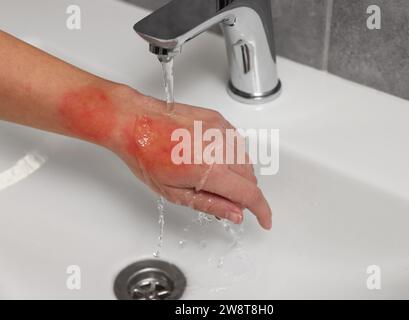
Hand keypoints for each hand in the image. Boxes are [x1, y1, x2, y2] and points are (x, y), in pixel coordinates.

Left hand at [110, 87, 272, 229]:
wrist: (136, 122)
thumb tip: (236, 214)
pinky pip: (237, 143)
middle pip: (250, 178)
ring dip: (238, 174)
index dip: (262, 210)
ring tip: (210, 174)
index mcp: (210, 169)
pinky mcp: (219, 119)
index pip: (250, 194)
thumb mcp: (175, 192)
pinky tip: (212, 156)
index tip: (265, 220)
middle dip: (242, 193)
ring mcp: (221, 130)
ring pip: (246, 160)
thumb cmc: (147, 156)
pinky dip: (232, 155)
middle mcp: (221, 147)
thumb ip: (211, 204)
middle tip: (221, 197)